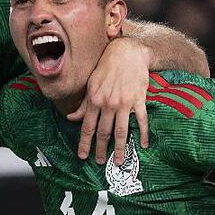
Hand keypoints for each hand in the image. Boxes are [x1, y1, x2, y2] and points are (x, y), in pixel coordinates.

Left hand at [68, 37, 150, 164]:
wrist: (127, 52)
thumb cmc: (106, 67)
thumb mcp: (91, 84)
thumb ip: (83, 104)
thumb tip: (71, 118)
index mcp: (94, 100)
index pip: (88, 127)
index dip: (85, 143)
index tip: (82, 156)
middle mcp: (108, 103)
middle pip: (103, 132)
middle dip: (101, 149)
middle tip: (100, 162)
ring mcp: (124, 103)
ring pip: (121, 131)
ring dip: (120, 148)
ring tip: (120, 161)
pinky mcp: (139, 100)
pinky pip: (141, 120)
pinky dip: (143, 133)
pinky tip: (143, 145)